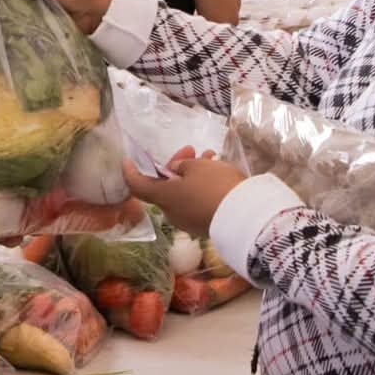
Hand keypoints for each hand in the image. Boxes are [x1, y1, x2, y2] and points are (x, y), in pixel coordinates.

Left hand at [122, 152, 245, 237]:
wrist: (246, 217)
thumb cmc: (215, 186)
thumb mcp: (198, 167)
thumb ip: (183, 165)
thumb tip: (177, 170)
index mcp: (164, 197)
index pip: (138, 185)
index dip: (131, 172)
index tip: (128, 160)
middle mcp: (172, 212)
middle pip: (164, 187)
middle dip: (176, 166)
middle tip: (190, 150)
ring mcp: (189, 221)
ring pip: (183, 192)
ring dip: (192, 174)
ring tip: (210, 157)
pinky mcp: (205, 224)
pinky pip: (196, 201)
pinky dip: (202, 186)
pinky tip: (218, 171)